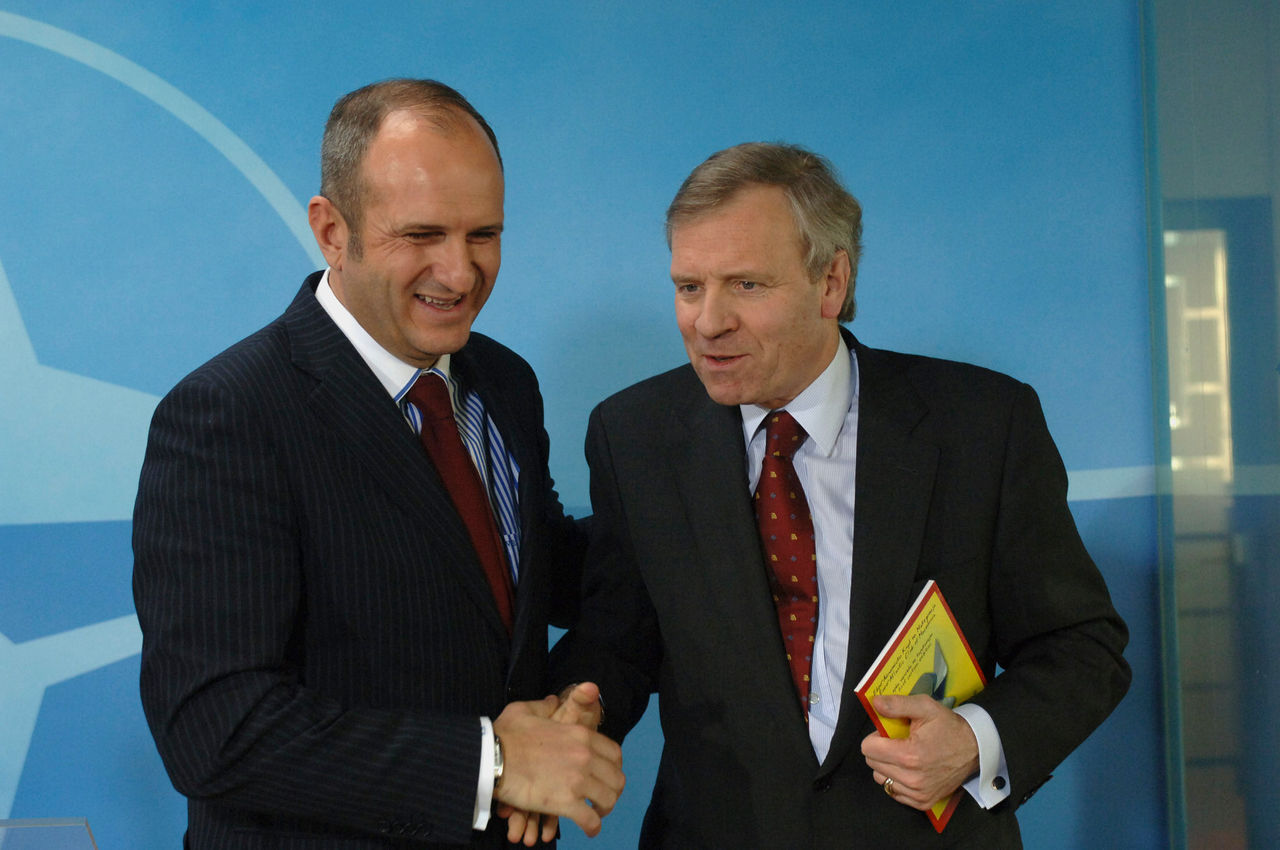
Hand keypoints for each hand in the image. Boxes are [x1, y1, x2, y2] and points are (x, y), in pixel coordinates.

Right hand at [492, 687, 623, 839]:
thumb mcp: (526, 710)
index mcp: (580, 734)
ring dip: (605, 808)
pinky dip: (593, 827)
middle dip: (613, 790)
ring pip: (608, 799)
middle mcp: (585, 757)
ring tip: (597, 813)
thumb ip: (545, 706)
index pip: (614, 753)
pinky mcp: (565, 803)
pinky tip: (590, 829)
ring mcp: (577, 780)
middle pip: (616, 778)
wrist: (490, 758)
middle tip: (602, 797)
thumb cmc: (505, 734)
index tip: (606, 775)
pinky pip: (590, 820)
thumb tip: (553, 702)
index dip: (614, 767)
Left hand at [860, 693, 979, 810]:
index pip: (868, 749)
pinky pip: (893, 791)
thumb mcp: (925, 707)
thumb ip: (897, 704)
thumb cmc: (950, 728)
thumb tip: (875, 703)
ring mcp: (917, 793)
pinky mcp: (922, 802)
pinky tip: (909, 769)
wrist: (975, 749)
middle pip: (872, 763)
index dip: (875, 737)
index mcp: (910, 755)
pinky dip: (896, 780)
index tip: (887, 733)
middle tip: (897, 742)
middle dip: (880, 750)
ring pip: (881, 778)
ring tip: (903, 755)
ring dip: (886, 765)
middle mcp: (912, 779)